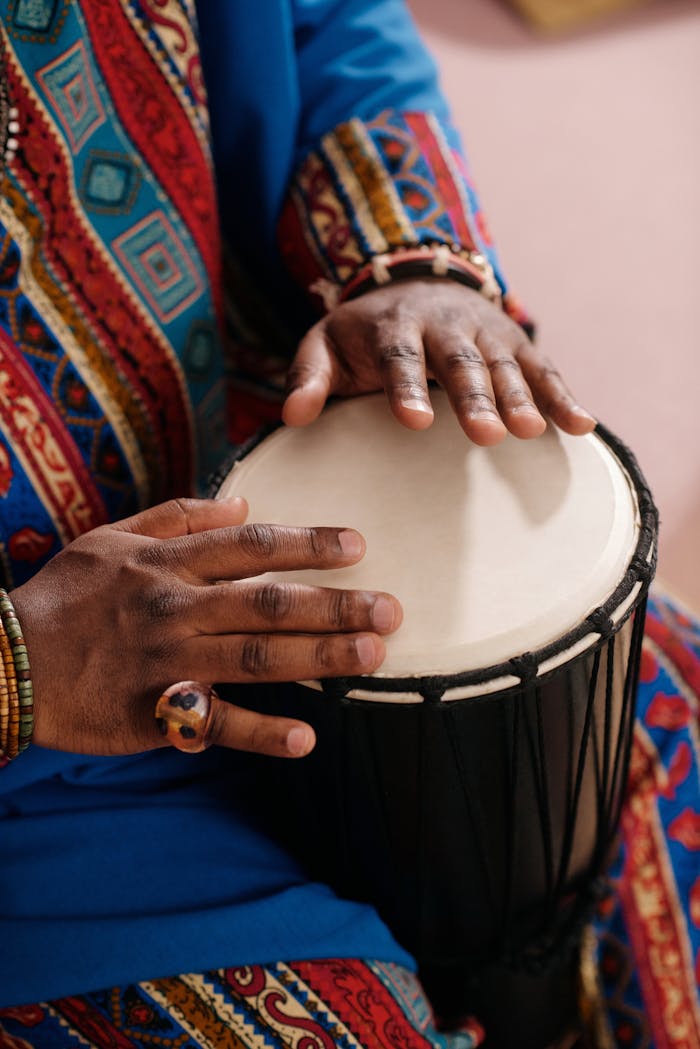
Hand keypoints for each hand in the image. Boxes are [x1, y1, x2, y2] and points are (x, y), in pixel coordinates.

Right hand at [10, 498, 400, 757]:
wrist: (6, 661)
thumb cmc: (65, 596)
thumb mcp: (112, 538)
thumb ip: (178, 517)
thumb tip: (243, 501)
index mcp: (166, 563)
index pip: (251, 545)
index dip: (307, 543)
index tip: (357, 544)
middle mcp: (173, 607)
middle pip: (266, 602)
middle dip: (333, 605)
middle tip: (391, 609)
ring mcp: (165, 662)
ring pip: (254, 658)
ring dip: (317, 658)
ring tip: (371, 657)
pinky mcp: (153, 713)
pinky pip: (214, 724)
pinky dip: (260, 732)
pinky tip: (306, 738)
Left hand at [283, 280, 594, 444]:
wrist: (415, 285)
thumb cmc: (364, 334)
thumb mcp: (326, 345)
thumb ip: (308, 377)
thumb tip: (291, 418)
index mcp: (395, 327)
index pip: (400, 358)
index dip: (407, 387)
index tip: (415, 421)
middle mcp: (446, 326)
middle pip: (462, 362)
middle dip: (474, 397)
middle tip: (487, 435)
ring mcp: (487, 333)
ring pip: (506, 365)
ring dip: (521, 397)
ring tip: (531, 432)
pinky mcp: (517, 344)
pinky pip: (544, 370)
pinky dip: (564, 397)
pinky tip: (582, 427)